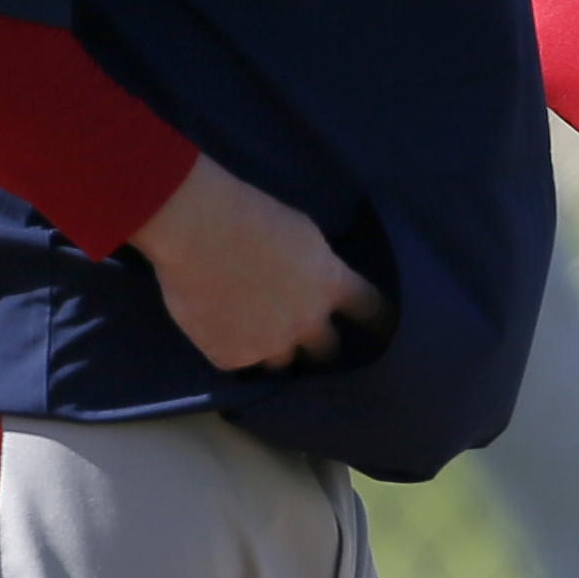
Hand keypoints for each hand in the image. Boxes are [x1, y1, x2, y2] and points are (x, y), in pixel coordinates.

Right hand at [128, 154, 389, 373]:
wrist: (198, 230)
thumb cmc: (250, 215)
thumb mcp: (303, 234)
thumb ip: (315, 266)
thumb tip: (314, 278)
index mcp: (331, 285)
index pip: (371, 310)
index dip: (377, 320)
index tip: (380, 328)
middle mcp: (307, 323)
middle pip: (327, 350)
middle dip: (318, 345)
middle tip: (304, 337)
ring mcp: (269, 345)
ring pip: (280, 361)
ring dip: (272, 349)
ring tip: (252, 332)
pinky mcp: (231, 356)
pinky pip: (237, 362)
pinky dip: (230, 349)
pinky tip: (217, 330)